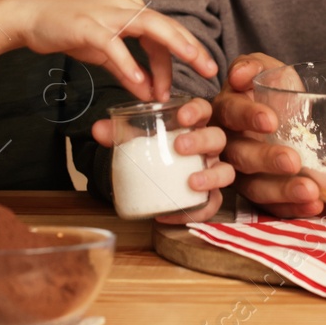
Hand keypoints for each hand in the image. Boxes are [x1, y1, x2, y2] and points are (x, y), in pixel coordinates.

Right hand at [8, 0, 216, 101]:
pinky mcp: (87, 27)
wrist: (31, 16)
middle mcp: (125, 7)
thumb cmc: (69, 30)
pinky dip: (128, 63)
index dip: (183, 56)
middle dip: (191, 47)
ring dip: (171, 46)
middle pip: (167, 25)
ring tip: (190, 62)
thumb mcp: (104, 53)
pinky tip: (139, 82)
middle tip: (211, 69)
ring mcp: (107, 15)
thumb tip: (148, 92)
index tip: (199, 76)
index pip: (166, 33)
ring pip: (148, 26)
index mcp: (132, 11)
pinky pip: (114, 46)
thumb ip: (128, 71)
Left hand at [92, 97, 233, 222]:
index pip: (203, 110)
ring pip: (226, 171)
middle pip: (218, 138)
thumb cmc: (152, 152)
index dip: (196, 110)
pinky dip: (197, 211)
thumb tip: (98, 129)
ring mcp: (212, 172)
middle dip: (202, 141)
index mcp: (193, 126)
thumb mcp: (135, 141)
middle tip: (180, 146)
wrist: (154, 180)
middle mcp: (208, 148)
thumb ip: (118, 134)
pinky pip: (212, 205)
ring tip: (191, 182)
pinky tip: (172, 214)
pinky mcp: (209, 198)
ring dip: (211, 176)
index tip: (182, 116)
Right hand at [211, 53, 323, 217]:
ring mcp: (240, 173)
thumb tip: (239, 75)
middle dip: (266, 159)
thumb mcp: (266, 70)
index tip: (271, 120)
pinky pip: (270, 205)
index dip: (247, 116)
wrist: (284, 114)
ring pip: (253, 186)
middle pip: (240, 155)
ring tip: (310, 191)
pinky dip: (291, 208)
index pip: (230, 112)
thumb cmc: (271, 89)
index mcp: (225, 110)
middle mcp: (227, 144)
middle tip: (292, 161)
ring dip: (282, 190)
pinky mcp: (256, 193)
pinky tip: (314, 206)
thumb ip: (253, 66)